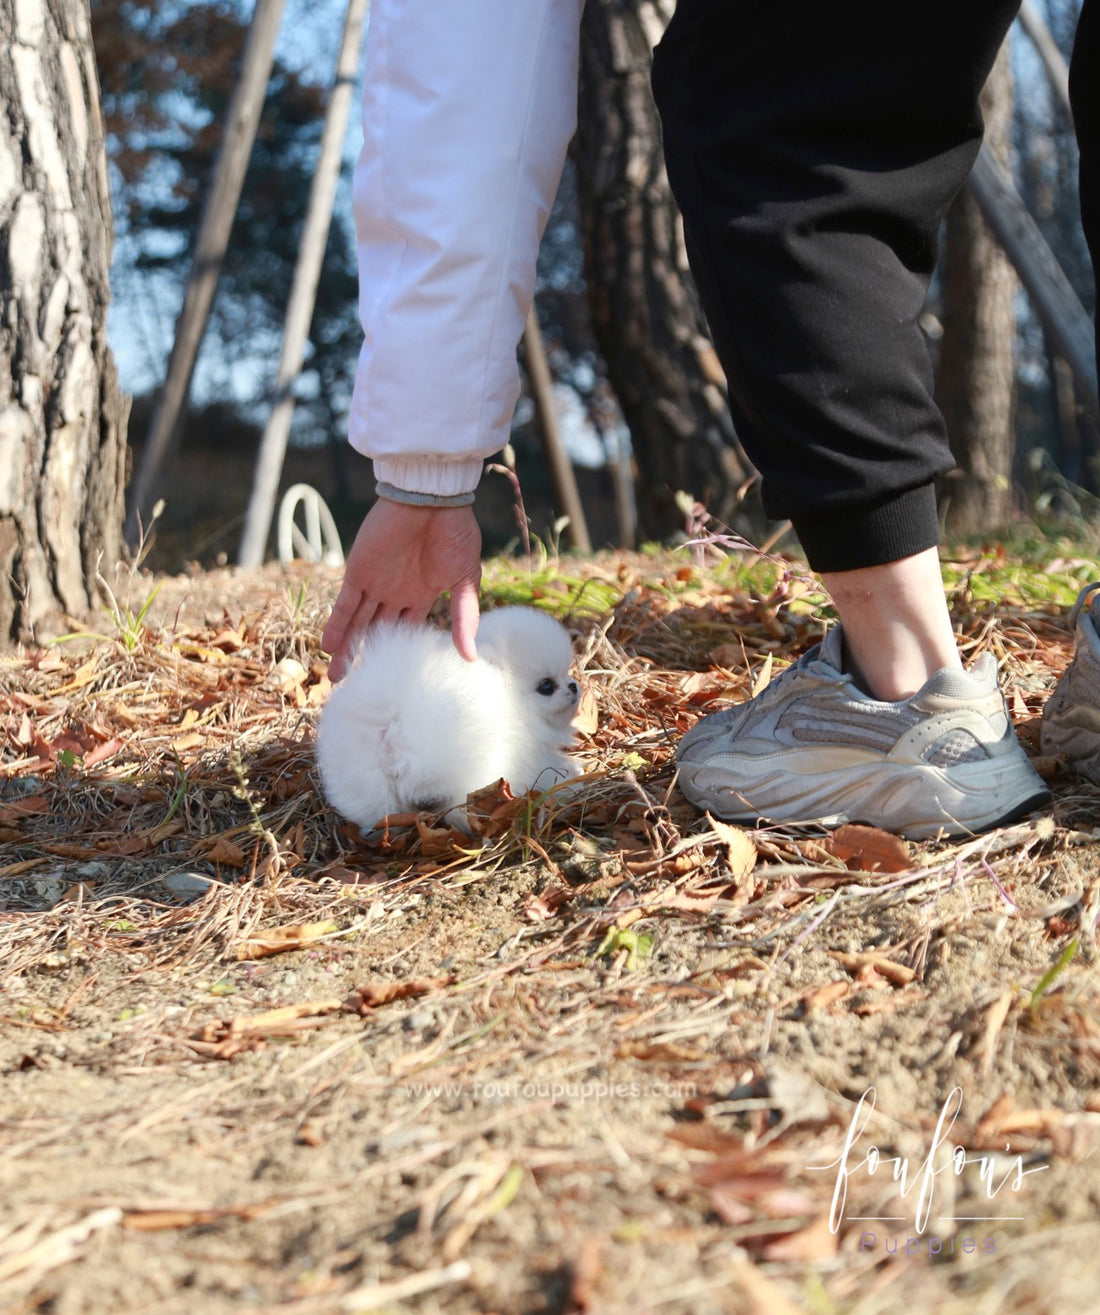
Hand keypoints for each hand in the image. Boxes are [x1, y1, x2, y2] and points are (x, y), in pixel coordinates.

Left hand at [322, 500, 481, 680]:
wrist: (432, 497)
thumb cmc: (455, 532)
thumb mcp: (466, 579)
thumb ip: (465, 617)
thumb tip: (471, 657)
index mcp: (422, 594)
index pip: (406, 631)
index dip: (398, 654)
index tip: (391, 681)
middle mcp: (396, 592)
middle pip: (377, 631)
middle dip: (366, 657)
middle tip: (355, 688)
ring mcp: (376, 583)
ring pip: (358, 623)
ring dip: (347, 648)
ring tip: (336, 678)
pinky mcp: (359, 572)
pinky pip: (345, 604)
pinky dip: (337, 625)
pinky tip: (329, 647)